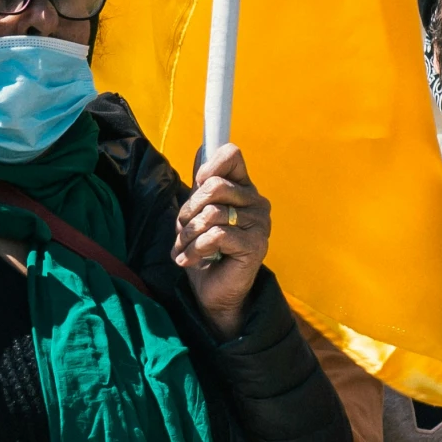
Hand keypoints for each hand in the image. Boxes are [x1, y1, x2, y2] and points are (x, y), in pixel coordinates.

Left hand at [173, 144, 270, 338]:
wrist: (214, 291)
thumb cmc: (206, 251)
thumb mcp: (199, 213)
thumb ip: (203, 186)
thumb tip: (201, 150)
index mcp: (245, 190)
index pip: (232, 155)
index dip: (209, 166)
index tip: (198, 185)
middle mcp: (257, 203)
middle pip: (215, 186)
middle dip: (189, 209)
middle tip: (182, 230)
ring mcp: (260, 225)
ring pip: (212, 213)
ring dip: (188, 234)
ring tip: (183, 248)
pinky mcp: (255, 246)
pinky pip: (216, 235)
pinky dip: (196, 248)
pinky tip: (190, 260)